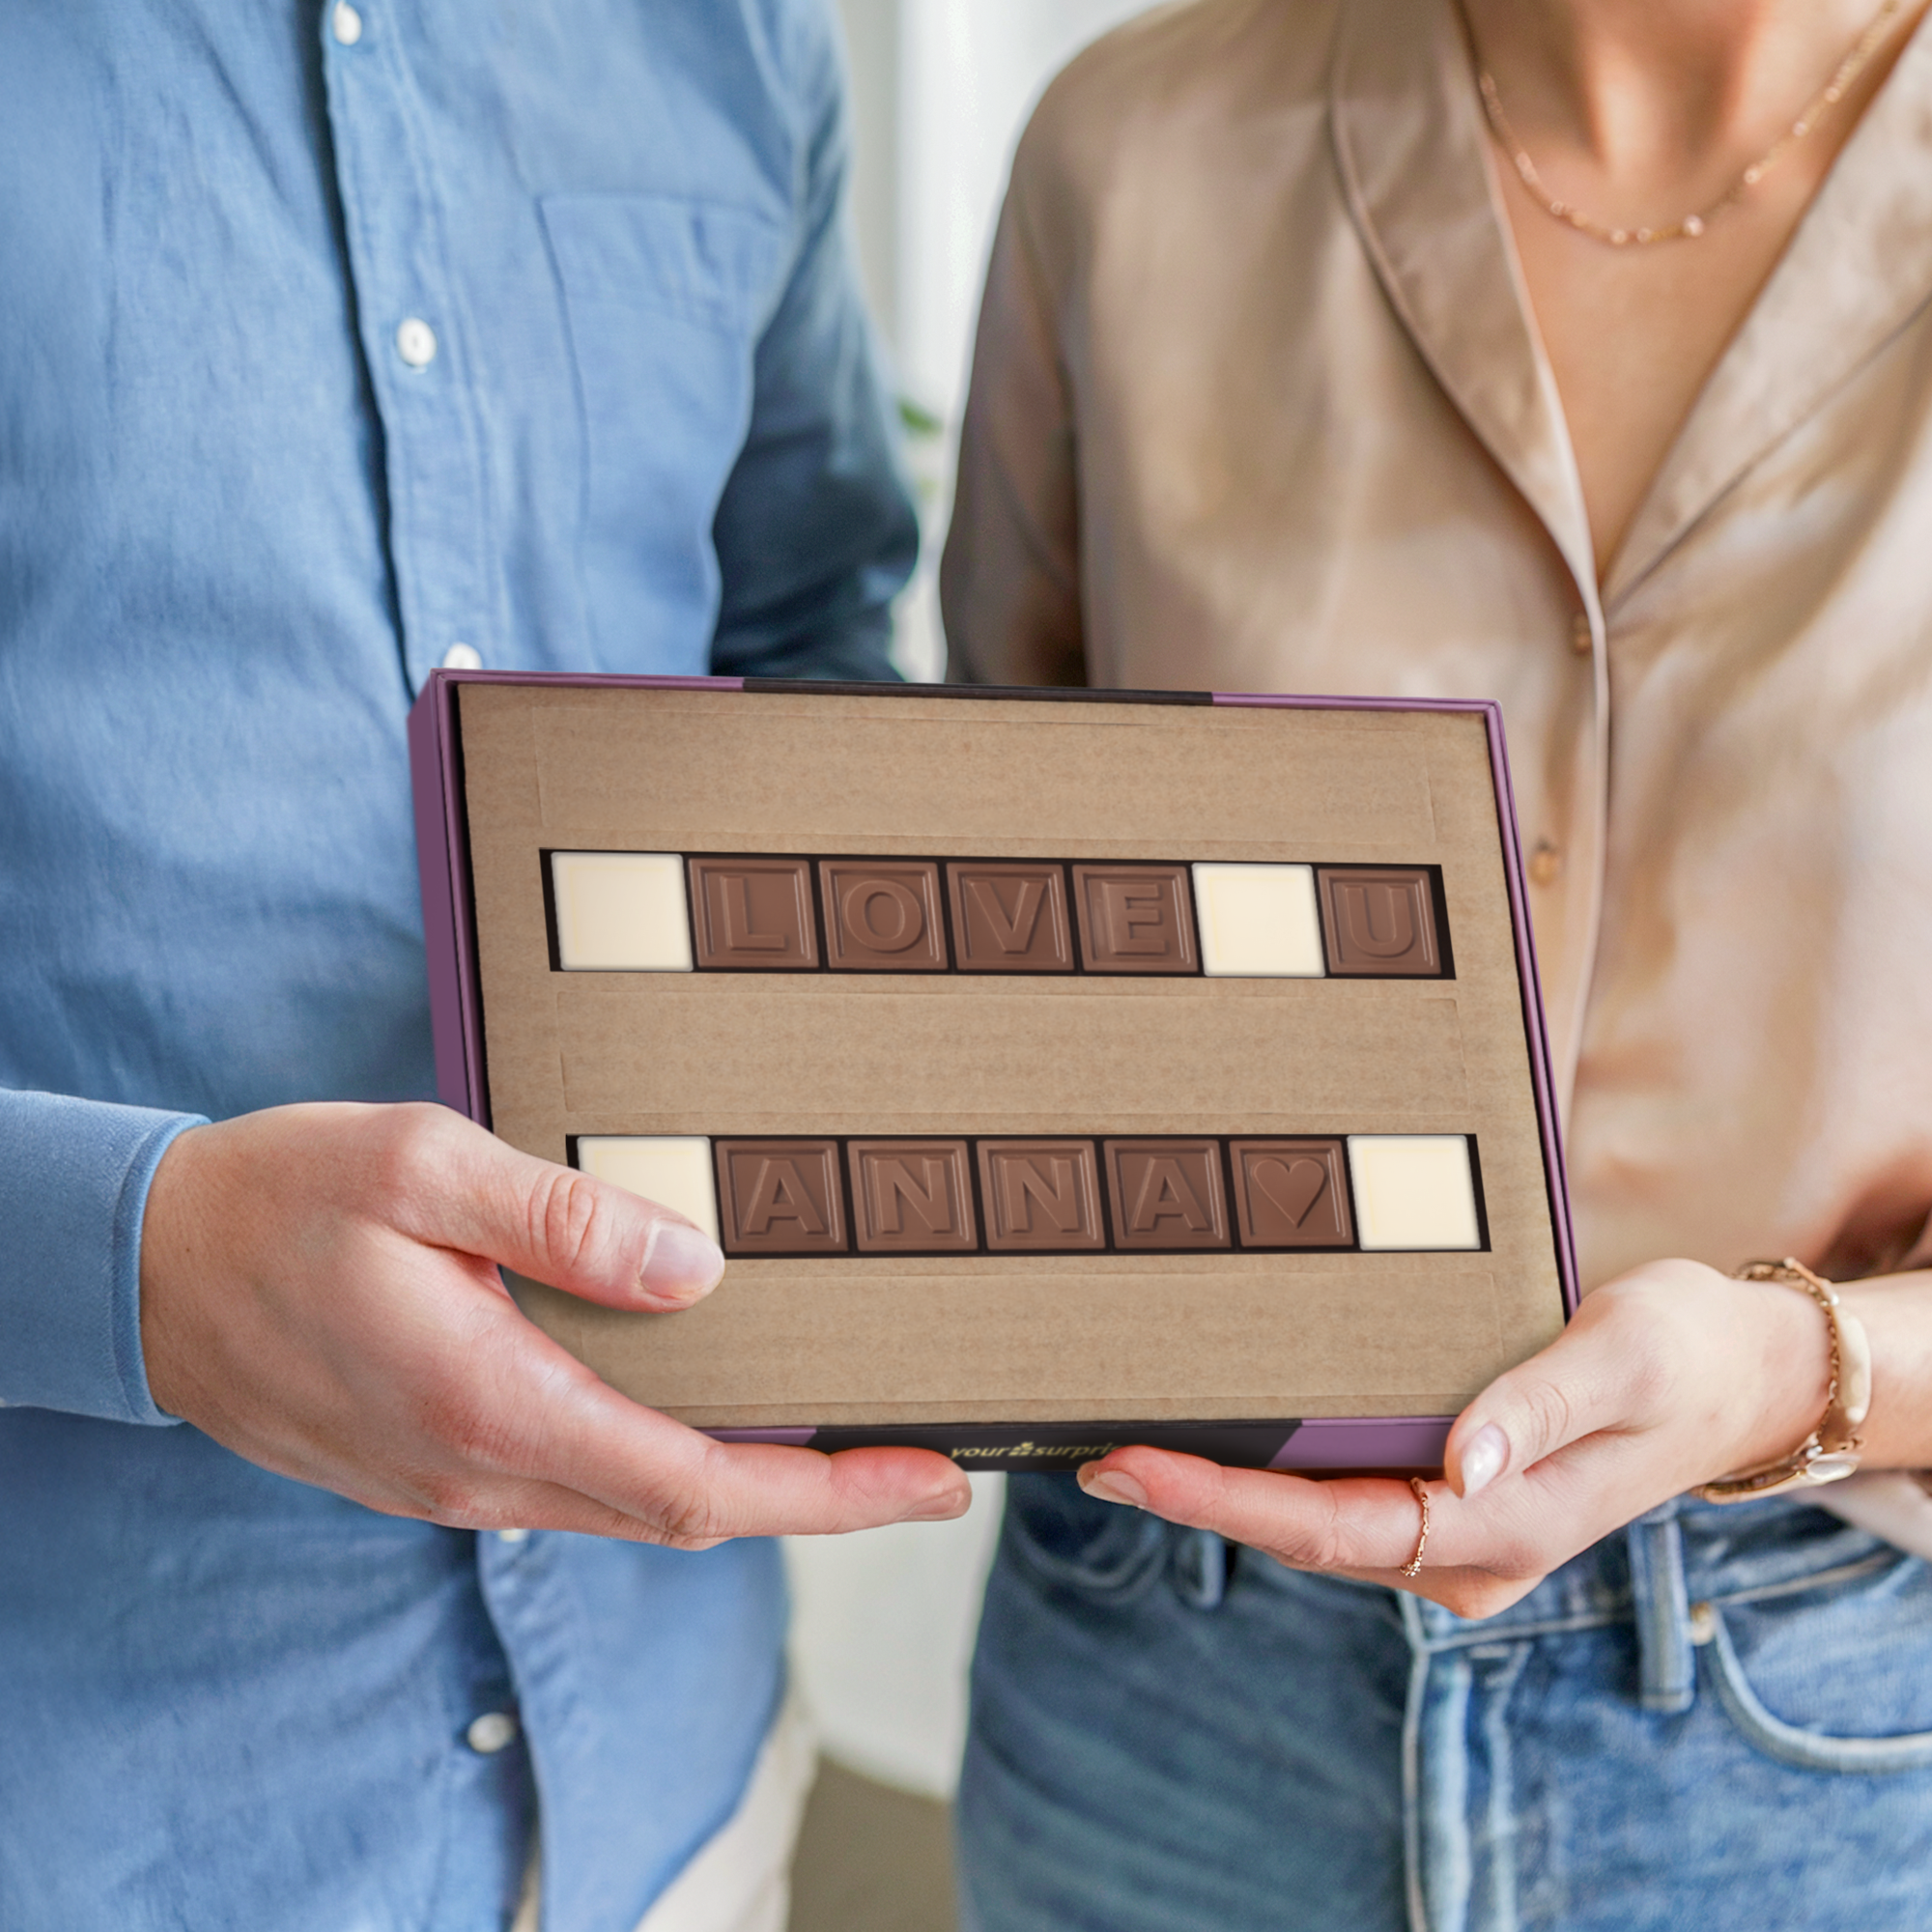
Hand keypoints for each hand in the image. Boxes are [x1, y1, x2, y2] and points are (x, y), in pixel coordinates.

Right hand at [140, 1102, 969, 1543]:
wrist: (143, 1272)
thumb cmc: (279, 1201)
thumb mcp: (421, 1166)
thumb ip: (566, 1218)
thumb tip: (700, 1272)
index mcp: (493, 1401)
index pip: (698, 1486)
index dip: (828, 1493)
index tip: (928, 1478)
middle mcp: (484, 1470)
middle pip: (689, 1514)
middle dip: (819, 1498)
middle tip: (923, 1460)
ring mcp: (459, 1483)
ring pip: (637, 1507)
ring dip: (748, 1484)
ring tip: (840, 1438)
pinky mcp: (443, 1465)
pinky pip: (583, 1484)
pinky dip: (669, 1464)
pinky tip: (709, 1414)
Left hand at [1075, 1259, 1831, 1617]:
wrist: (1738, 1376)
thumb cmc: (1682, 1354)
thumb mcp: (1621, 1357)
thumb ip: (1536, 1407)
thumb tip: (1456, 1465)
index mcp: (1503, 1528)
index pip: (1332, 1527)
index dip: (1222, 1500)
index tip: (1131, 1465)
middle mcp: (1468, 1552)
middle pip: (1301, 1533)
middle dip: (1194, 1495)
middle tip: (1089, 1448)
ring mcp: (1455, 1536)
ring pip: (1313, 1523)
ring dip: (1221, 1487)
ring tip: (1125, 1438)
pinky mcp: (1449, 1501)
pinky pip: (1342, 1498)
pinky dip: (1272, 1470)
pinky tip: (1218, 1431)